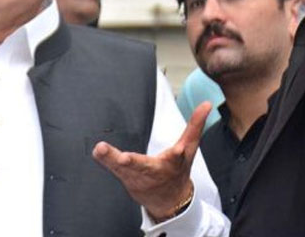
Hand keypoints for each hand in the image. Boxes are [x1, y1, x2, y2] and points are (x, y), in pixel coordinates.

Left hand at [92, 101, 211, 221]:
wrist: (170, 201)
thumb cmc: (178, 170)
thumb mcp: (190, 149)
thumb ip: (195, 125)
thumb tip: (207, 103)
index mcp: (172, 164)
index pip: (176, 157)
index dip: (176, 155)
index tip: (176, 151)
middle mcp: (154, 172)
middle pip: (143, 166)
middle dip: (132, 163)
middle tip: (122, 158)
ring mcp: (138, 178)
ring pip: (123, 170)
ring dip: (111, 160)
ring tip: (100, 149)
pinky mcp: (125, 178)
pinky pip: (114, 170)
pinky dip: (105, 161)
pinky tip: (97, 152)